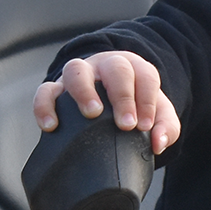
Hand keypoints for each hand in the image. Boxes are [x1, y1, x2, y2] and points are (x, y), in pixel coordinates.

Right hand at [33, 51, 180, 155]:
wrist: (107, 99)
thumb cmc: (135, 107)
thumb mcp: (156, 114)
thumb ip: (165, 127)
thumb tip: (159, 142)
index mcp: (135, 69)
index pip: (145, 76)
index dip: (146, 100)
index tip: (144, 125)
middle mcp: (106, 66)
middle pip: (115, 68)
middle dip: (122, 96)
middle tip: (126, 125)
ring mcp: (80, 75)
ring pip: (76, 70)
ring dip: (84, 91)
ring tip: (91, 114)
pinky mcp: (56, 88)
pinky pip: (45, 90)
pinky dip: (44, 106)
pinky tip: (51, 127)